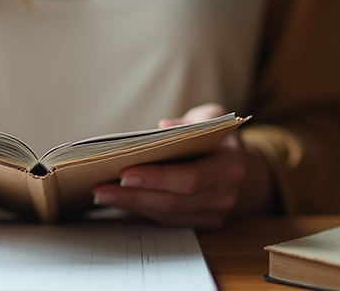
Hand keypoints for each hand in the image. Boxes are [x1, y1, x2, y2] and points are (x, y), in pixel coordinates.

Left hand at [90, 104, 259, 228]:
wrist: (238, 162)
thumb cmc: (216, 136)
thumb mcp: (208, 117)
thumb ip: (188, 122)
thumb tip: (164, 128)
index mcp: (230, 162)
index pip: (191, 176)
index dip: (157, 177)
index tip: (124, 172)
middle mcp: (226, 191)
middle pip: (176, 200)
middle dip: (134, 195)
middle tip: (101, 187)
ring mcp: (217, 211)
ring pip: (169, 214)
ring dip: (132, 205)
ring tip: (102, 194)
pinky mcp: (206, 222)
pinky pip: (170, 220)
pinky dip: (143, 210)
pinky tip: (120, 200)